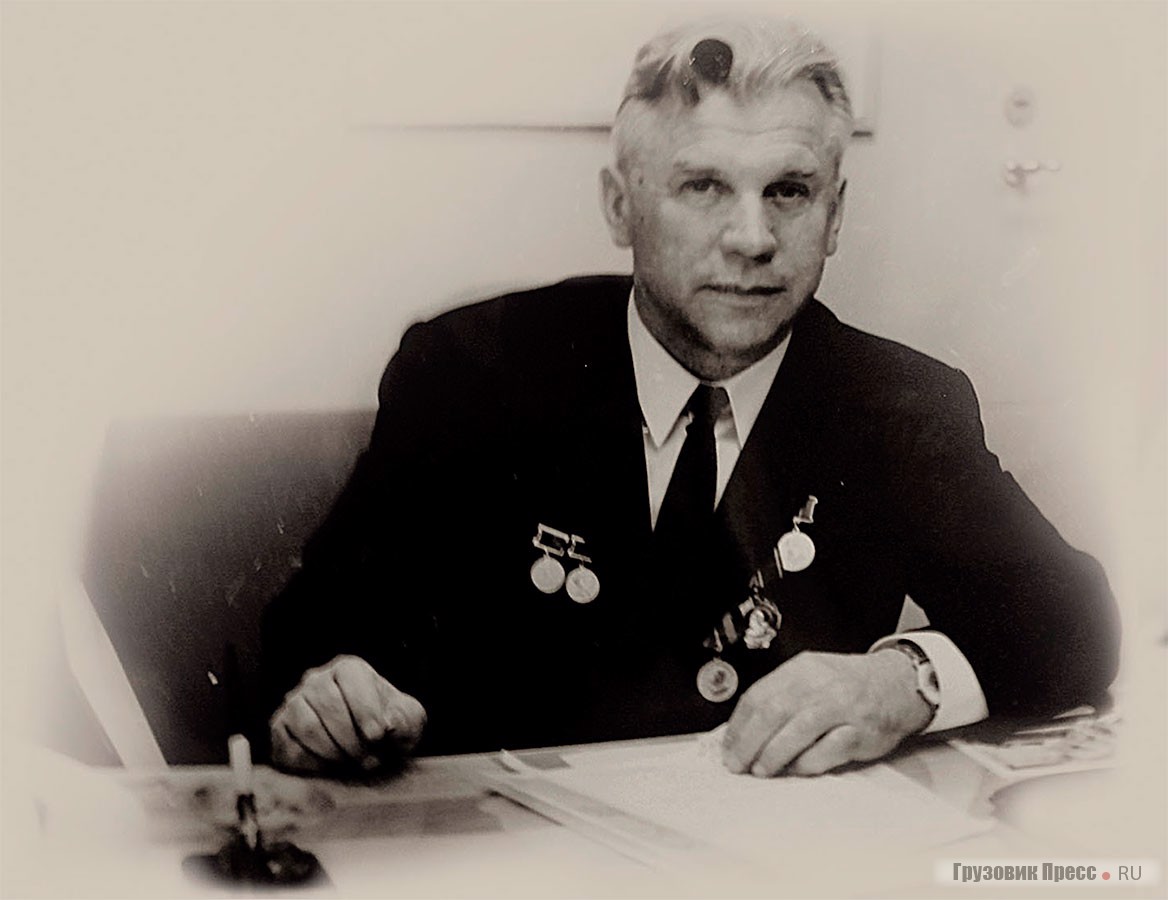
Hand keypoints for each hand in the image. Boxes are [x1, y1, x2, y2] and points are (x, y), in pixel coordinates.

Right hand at [269, 655, 425, 773]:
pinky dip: (314, 765)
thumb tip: (388, 723)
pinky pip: (291, 748)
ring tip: (354, 765)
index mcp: (349, 669)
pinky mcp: (280, 730)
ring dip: (334, 752)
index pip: (352, 679)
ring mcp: (294, 704)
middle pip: (328, 705)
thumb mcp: (408, 720)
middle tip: (369, 761)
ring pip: (308, 726)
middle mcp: (316, 680)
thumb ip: (404, 718)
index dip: (365, 708)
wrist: (368, 748)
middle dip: (352, 738)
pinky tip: (333, 770)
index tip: (378, 735)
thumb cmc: (389, 728)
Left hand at [722, 648, 932, 776]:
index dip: (738, 725)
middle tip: (737, 764)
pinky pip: (827, 751)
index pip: (758, 696)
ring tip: (761, 770)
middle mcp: (819, 685)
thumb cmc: (849, 685)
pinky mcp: (860, 732)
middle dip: (749, 743)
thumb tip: (743, 731)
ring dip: (773, 755)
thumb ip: (781, 698)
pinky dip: (806, 764)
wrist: (898, 684)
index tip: (728, 747)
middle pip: (773, 713)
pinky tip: (796, 770)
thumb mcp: (811, 676)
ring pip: (797, 732)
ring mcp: (841, 708)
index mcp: (801, 669)